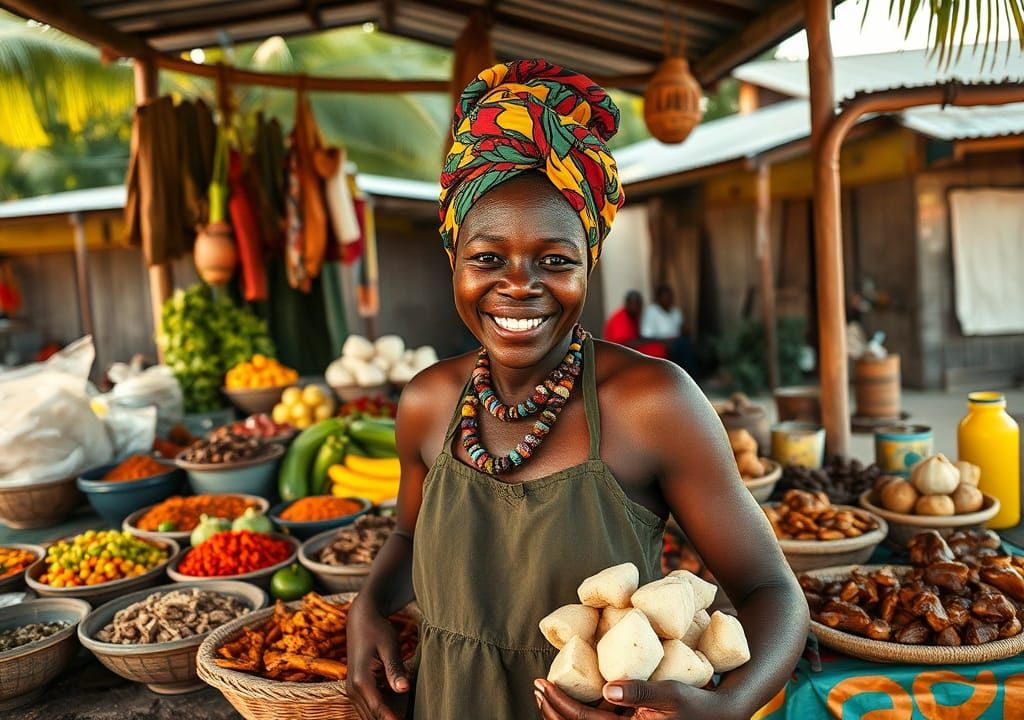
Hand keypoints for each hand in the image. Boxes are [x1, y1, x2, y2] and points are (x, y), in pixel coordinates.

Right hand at [346, 600, 409, 719]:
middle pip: (371, 716)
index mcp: (361, 679)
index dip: (391, 719)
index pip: (378, 708)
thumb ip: (394, 669)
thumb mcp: (389, 646)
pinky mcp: (356, 689)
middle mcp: (353, 688)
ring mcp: (352, 690)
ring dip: (384, 717)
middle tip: (407, 718)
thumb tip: (404, 689)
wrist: (361, 620)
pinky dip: (380, 711)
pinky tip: (396, 711)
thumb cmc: (377, 630)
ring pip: (368, 715)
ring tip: (404, 716)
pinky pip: (367, 708)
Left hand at [535, 679, 740, 719]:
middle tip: (537, 687)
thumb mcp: (670, 693)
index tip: (542, 684)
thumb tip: (607, 688)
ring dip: (564, 712)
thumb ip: (639, 692)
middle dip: (552, 711)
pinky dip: (582, 711)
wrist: (719, 716)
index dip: (559, 704)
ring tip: (547, 692)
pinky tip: (575, 694)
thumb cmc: (697, 705)